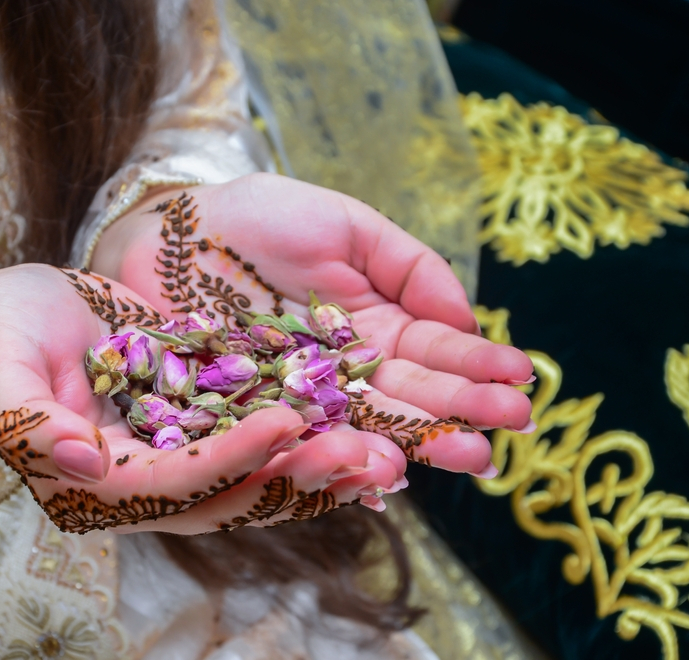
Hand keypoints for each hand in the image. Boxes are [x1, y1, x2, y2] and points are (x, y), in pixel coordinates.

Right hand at [0, 264, 393, 532]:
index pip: (171, 486)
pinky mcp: (201, 431)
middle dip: (295, 478)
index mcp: (95, 485)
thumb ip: (29, 419)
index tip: (286, 423)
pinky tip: (358, 429)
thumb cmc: (3, 333)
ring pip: (256, 484)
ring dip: (317, 473)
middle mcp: (144, 488)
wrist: (25, 314)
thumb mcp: (3, 367)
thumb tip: (83, 464)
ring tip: (383, 456)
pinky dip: (308, 445)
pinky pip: (261, 450)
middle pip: (228, 498)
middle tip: (362, 454)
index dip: (230, 460)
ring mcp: (177, 462)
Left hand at [93, 174, 534, 475]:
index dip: (477, 363)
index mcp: (375, 324)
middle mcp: (348, 371)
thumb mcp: (344, 224)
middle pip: (412, 396)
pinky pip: (307, 439)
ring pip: (369, 427)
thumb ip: (406, 264)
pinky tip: (386, 466)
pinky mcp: (258, 417)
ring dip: (421, 443)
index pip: (435, 349)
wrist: (166, 238)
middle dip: (464, 410)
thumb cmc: (255, 221)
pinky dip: (346, 454)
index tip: (522, 376)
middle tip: (510, 426)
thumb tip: (466, 318)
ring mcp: (305, 398)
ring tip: (469, 454)